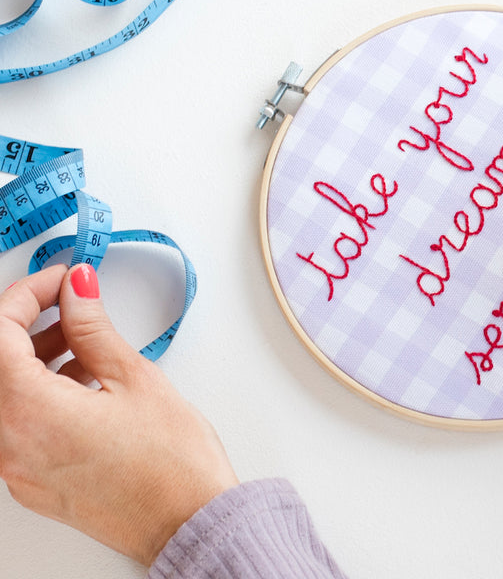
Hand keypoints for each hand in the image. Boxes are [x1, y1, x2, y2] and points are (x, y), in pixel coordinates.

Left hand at [0, 263, 237, 565]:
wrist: (188, 521)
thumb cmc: (171, 459)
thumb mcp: (134, 377)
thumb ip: (93, 328)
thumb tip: (76, 289)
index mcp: (31, 413)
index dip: (28, 295)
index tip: (62, 279)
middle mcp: (11, 444)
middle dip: (27, 322)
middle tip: (70, 298)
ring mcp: (18, 468)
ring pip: (5, 394)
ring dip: (33, 356)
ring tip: (84, 338)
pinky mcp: (33, 480)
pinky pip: (18, 422)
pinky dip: (40, 389)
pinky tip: (86, 378)